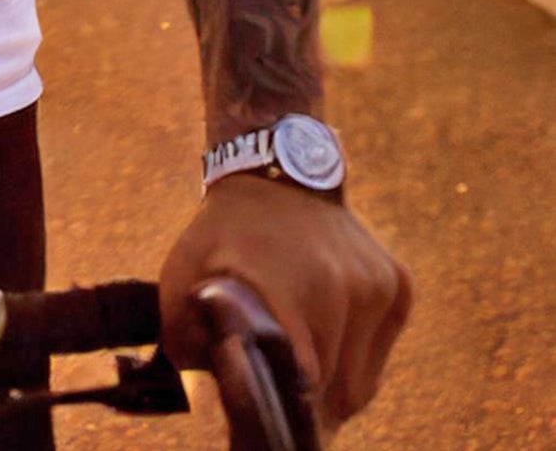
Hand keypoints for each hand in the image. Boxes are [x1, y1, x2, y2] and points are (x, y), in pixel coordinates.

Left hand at [157, 174, 413, 439]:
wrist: (273, 173)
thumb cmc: (222, 235)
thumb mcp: (183, 278)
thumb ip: (190, 342)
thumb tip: (218, 392)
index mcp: (289, 288)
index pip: (303, 385)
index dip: (284, 407)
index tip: (268, 406)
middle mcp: (341, 286)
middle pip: (335, 394)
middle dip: (307, 403)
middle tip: (280, 387)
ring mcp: (375, 284)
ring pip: (361, 382)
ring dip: (332, 384)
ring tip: (298, 361)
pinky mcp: (397, 283)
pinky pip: (380, 352)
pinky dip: (355, 356)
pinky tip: (325, 330)